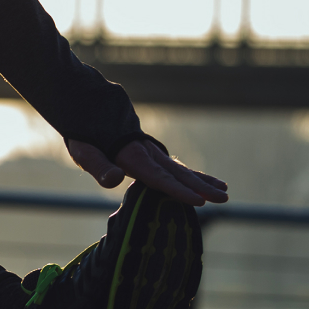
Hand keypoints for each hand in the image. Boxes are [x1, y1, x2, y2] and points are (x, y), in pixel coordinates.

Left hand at [67, 138, 228, 206]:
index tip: (199, 201)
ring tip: (225, 193)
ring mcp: (152, 152)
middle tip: (224, 199)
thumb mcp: (84, 151)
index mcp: (131, 157)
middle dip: (201, 187)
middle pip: (177, 174)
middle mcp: (147, 154)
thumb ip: (99, 166)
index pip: (158, 178)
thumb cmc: (83, 134)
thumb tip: (114, 181)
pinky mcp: (152, 153)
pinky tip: (210, 182)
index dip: (178, 190)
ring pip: (181, 170)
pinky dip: (194, 175)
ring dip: (203, 182)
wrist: (88, 107)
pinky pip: (176, 166)